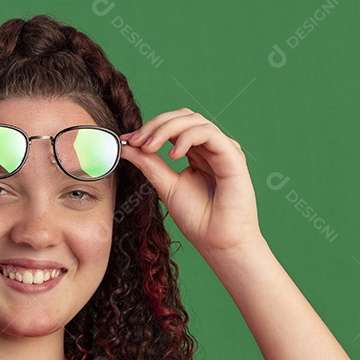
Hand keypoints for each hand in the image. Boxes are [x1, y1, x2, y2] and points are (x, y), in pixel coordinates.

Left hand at [121, 108, 262, 258]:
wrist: (218, 242)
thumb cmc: (198, 219)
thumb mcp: (165, 185)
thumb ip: (149, 163)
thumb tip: (126, 145)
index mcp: (197, 153)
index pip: (174, 126)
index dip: (151, 128)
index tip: (128, 140)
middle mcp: (211, 147)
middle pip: (184, 117)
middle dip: (157, 124)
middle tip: (137, 140)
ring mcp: (223, 150)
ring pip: (194, 121)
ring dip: (167, 129)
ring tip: (150, 147)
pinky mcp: (233, 156)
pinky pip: (208, 133)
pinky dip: (187, 138)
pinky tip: (173, 155)